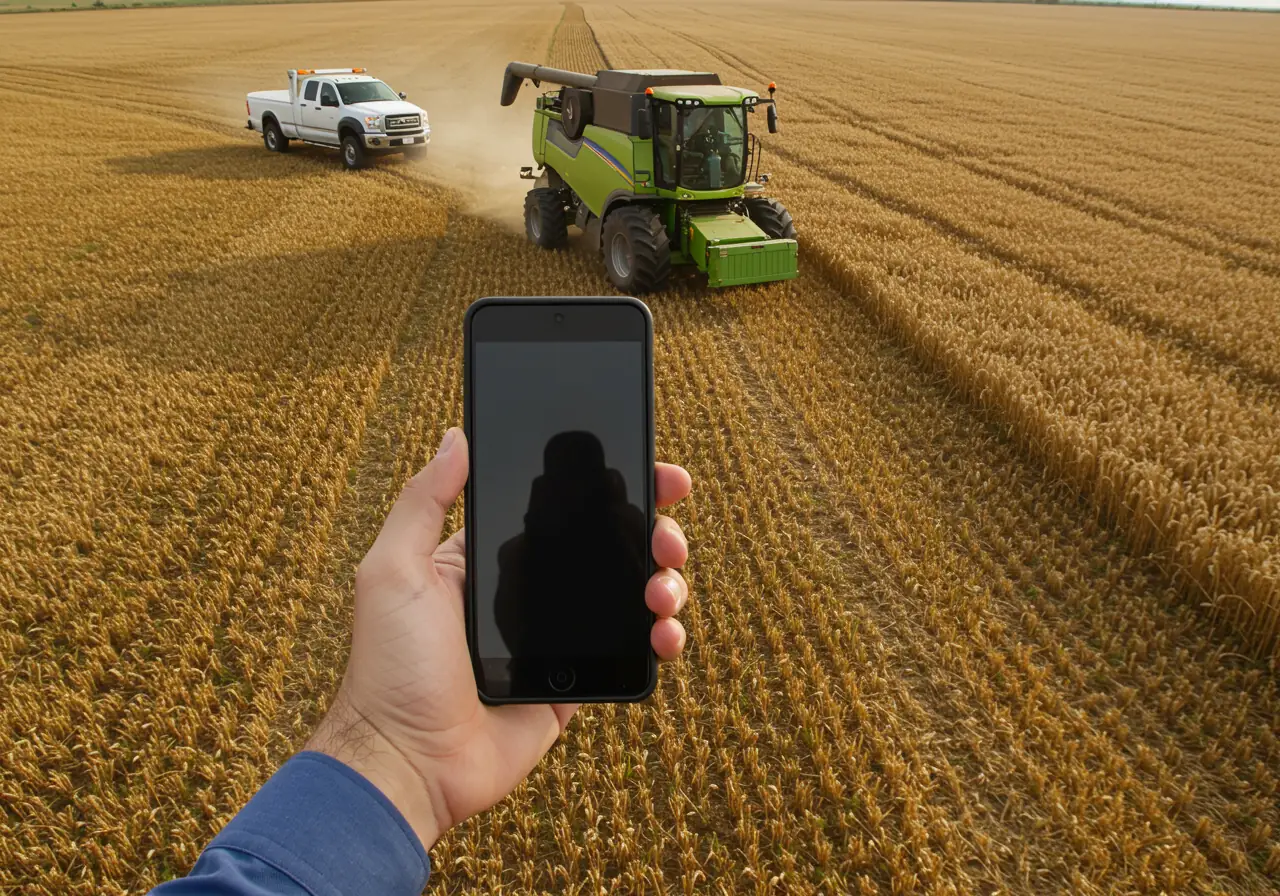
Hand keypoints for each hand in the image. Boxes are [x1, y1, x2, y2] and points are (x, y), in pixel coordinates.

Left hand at [306, 427, 692, 848]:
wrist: (407, 762)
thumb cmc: (389, 666)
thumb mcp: (393, 569)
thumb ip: (425, 501)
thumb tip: (456, 435)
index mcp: (490, 557)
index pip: (559, 507)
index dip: (608, 485)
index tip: (647, 469)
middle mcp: (528, 591)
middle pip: (610, 544)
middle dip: (652, 529)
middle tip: (668, 533)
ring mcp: (557, 638)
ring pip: (630, 593)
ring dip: (663, 580)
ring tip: (662, 588)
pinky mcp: (575, 683)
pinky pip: (631, 652)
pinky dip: (661, 636)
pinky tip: (663, 631)